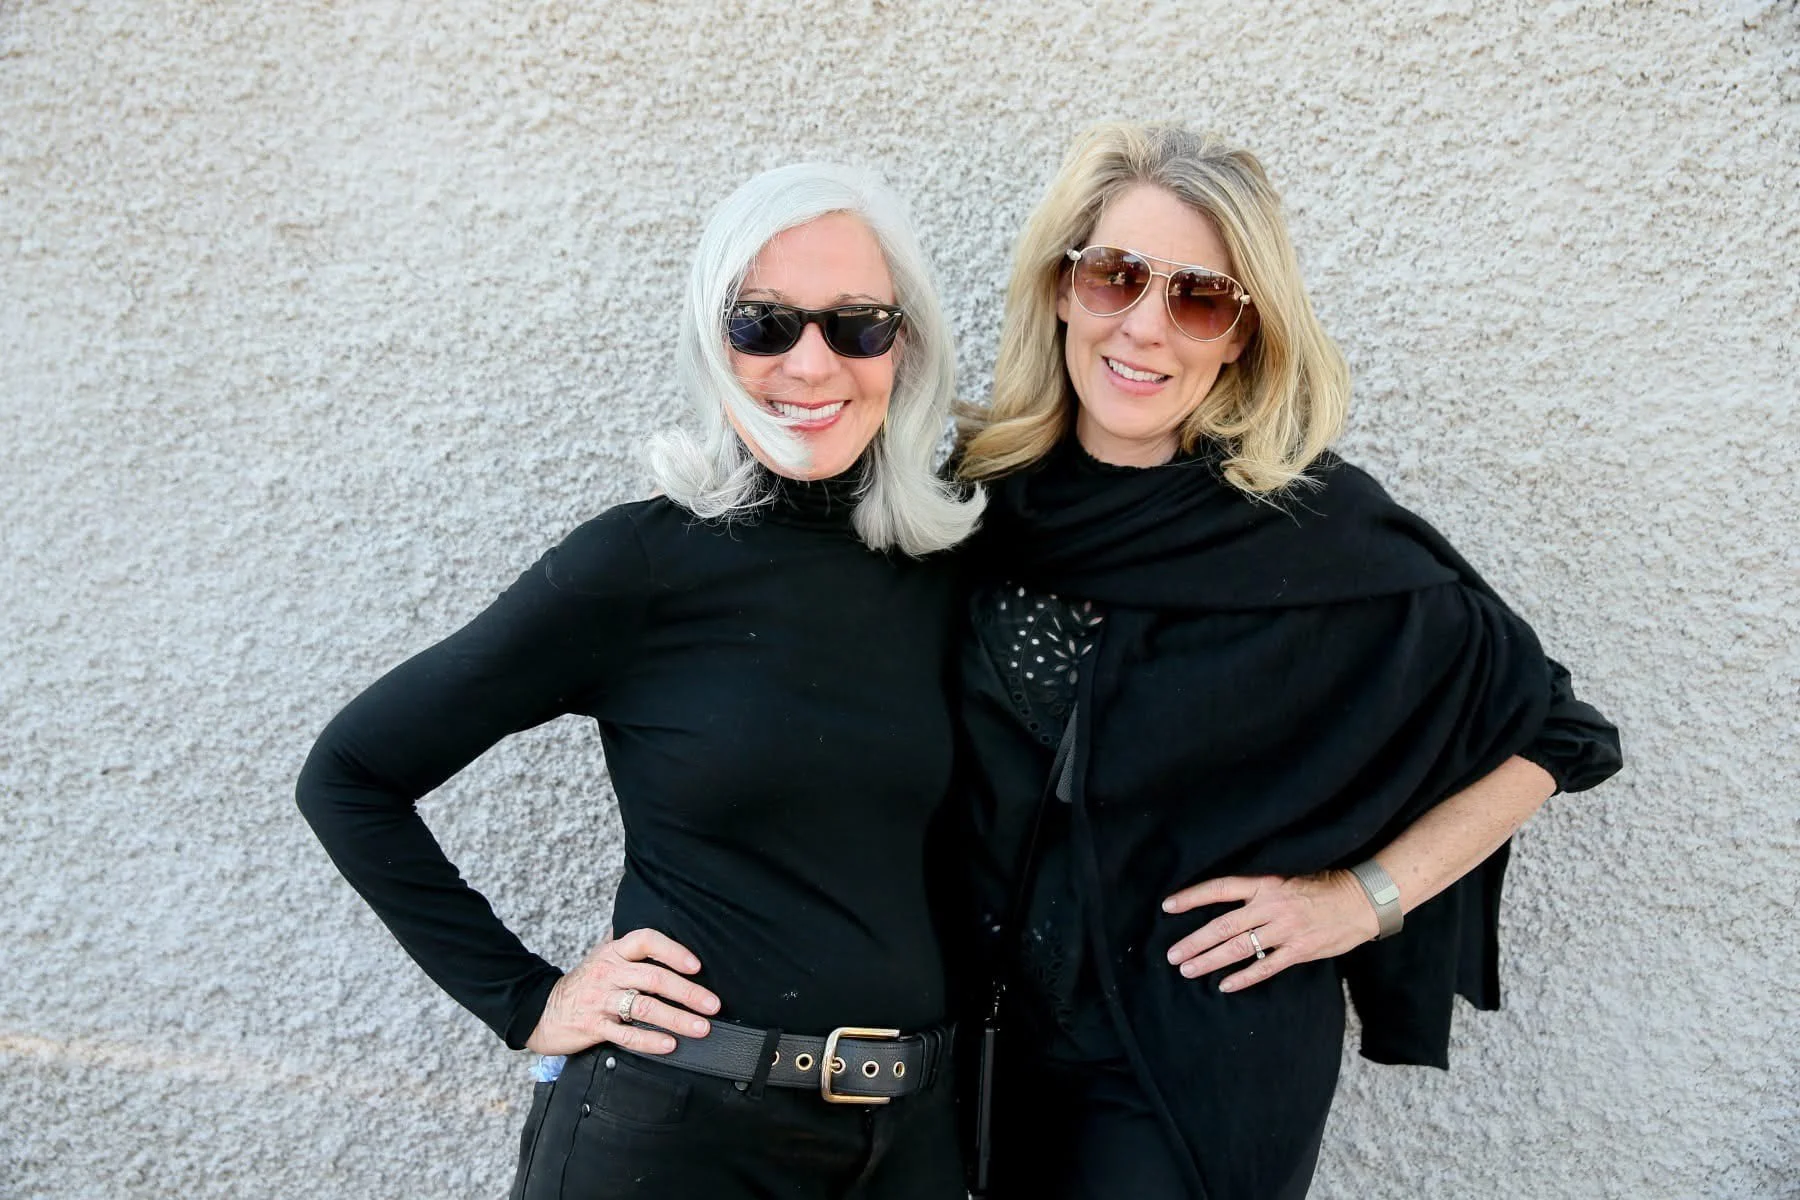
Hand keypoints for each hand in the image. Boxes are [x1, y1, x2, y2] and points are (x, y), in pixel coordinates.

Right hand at [525, 928, 720, 1055]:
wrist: (542, 1010)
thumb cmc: (583, 982)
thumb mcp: (602, 954)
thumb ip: (626, 940)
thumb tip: (652, 917)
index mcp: (614, 952)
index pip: (645, 940)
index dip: (673, 950)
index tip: (697, 965)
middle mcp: (609, 972)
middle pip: (653, 977)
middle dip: (688, 992)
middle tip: (713, 1004)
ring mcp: (601, 1000)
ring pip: (644, 1007)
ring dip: (677, 1018)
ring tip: (701, 1027)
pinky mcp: (594, 1026)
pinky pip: (625, 1034)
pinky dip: (650, 1040)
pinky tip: (669, 1045)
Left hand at [1161, 871, 1381, 993]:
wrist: (1362, 900)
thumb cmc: (1323, 886)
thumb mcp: (1286, 878)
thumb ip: (1258, 892)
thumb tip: (1225, 904)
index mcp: (1266, 883)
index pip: (1220, 889)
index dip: (1192, 897)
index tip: (1167, 907)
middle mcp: (1271, 906)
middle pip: (1223, 925)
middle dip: (1194, 941)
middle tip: (1172, 955)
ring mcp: (1285, 930)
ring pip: (1239, 948)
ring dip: (1210, 961)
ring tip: (1188, 970)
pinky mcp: (1299, 951)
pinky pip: (1266, 967)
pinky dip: (1243, 977)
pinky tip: (1224, 985)